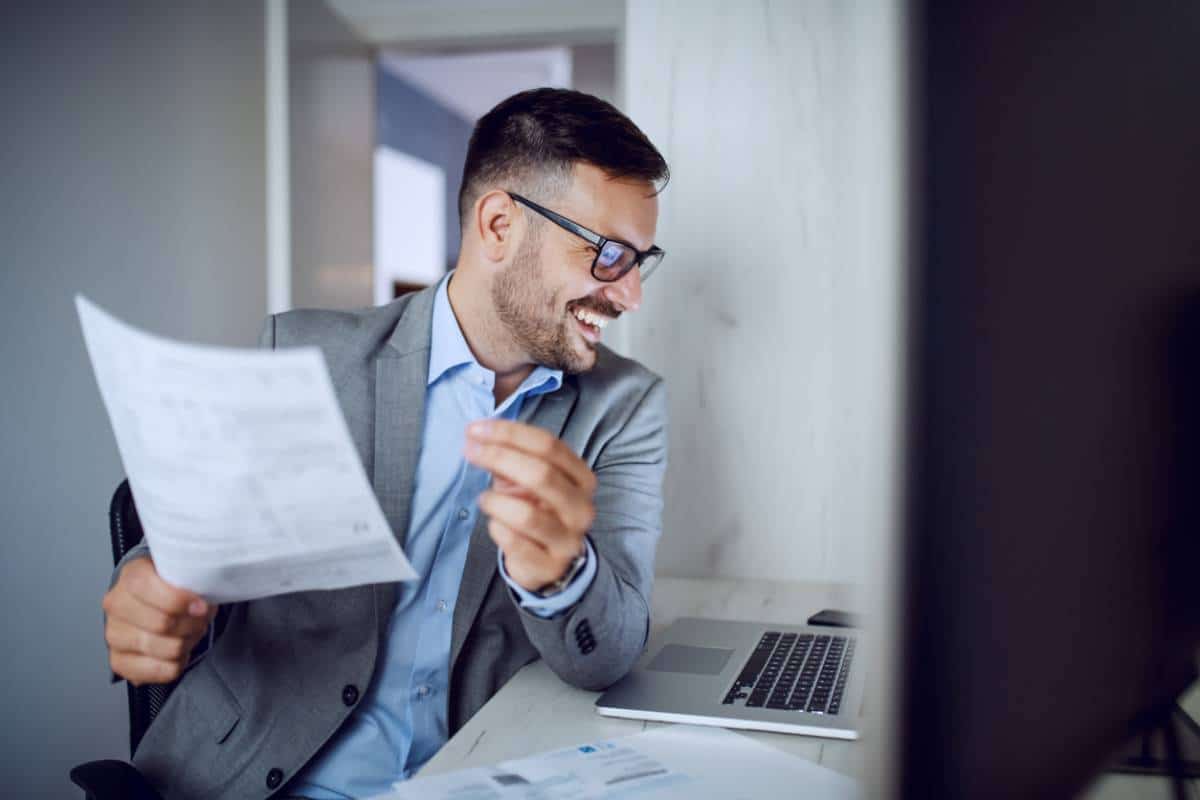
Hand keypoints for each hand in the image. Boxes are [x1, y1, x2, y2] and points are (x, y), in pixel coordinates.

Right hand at [102, 557, 217, 685]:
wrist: (155, 604)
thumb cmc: (172, 588)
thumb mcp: (183, 574)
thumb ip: (191, 581)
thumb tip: (202, 603)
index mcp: (132, 575)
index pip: (147, 587)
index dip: (179, 600)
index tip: (201, 606)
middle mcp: (117, 604)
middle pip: (161, 623)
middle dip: (191, 624)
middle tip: (200, 620)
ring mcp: (114, 634)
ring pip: (164, 649)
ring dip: (187, 643)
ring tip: (190, 634)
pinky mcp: (119, 661)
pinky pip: (160, 671)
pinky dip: (178, 663)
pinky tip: (179, 652)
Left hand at [464, 419, 595, 591]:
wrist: (550, 563)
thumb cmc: (537, 510)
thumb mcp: (528, 480)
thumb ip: (510, 458)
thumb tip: (477, 435)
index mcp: (581, 478)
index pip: (548, 445)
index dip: (510, 434)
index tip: (476, 429)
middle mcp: (581, 507)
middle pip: (541, 473)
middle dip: (499, 457)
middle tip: (470, 452)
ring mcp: (569, 539)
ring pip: (526, 515)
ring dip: (495, 502)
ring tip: (484, 500)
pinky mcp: (550, 566)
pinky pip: (514, 543)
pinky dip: (497, 529)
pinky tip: (496, 525)